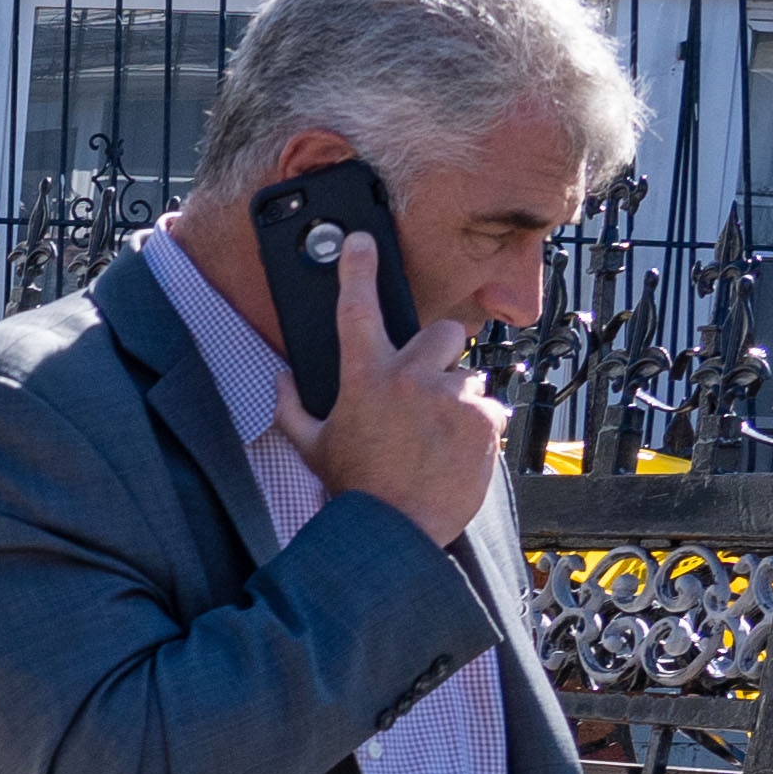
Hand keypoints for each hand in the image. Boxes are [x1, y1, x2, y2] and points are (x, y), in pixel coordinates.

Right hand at [281, 237, 508, 547]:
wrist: (393, 532)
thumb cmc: (352, 490)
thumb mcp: (311, 448)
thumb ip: (292, 407)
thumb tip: (282, 379)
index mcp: (364, 379)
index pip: (357, 310)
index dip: (357, 269)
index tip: (361, 241)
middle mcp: (409, 379)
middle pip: (444, 332)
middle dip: (440, 354)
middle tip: (429, 388)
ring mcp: (450, 398)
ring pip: (469, 378)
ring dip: (459, 403)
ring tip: (440, 440)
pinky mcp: (483, 420)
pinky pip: (490, 411)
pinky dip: (478, 431)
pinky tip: (456, 454)